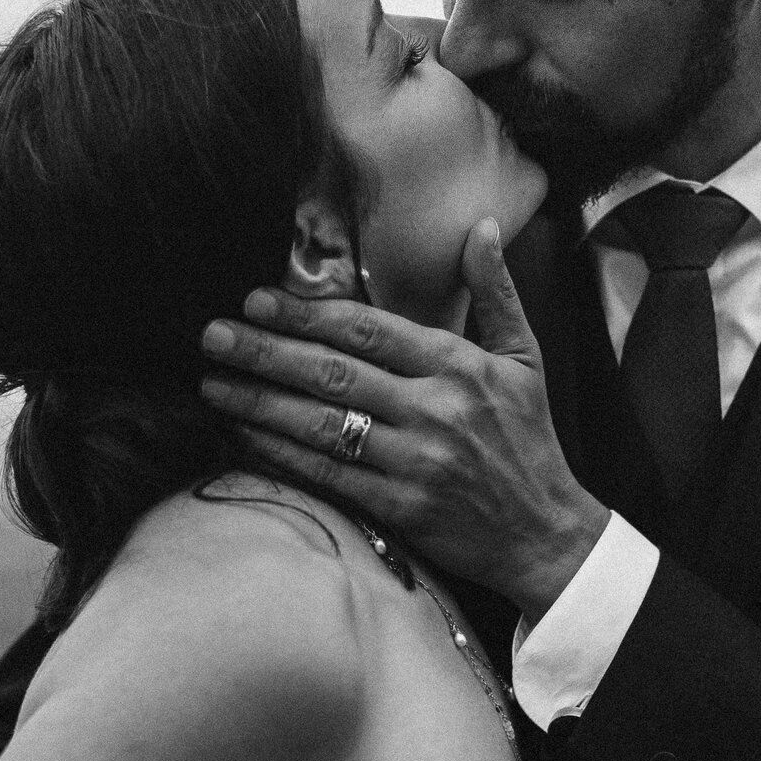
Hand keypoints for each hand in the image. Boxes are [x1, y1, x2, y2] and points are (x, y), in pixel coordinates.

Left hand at [200, 217, 609, 619]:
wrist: (547, 534)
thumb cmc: (530, 442)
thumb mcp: (526, 358)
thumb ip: (496, 291)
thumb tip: (483, 226)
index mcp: (458, 366)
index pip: (369, 331)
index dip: (308, 315)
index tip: (258, 302)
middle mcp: (434, 410)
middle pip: (334, 373)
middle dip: (267, 352)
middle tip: (214, 335)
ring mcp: (415, 462)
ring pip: (322, 424)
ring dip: (260, 402)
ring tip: (212, 383)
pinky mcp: (401, 508)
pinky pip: (329, 475)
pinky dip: (281, 454)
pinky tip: (244, 435)